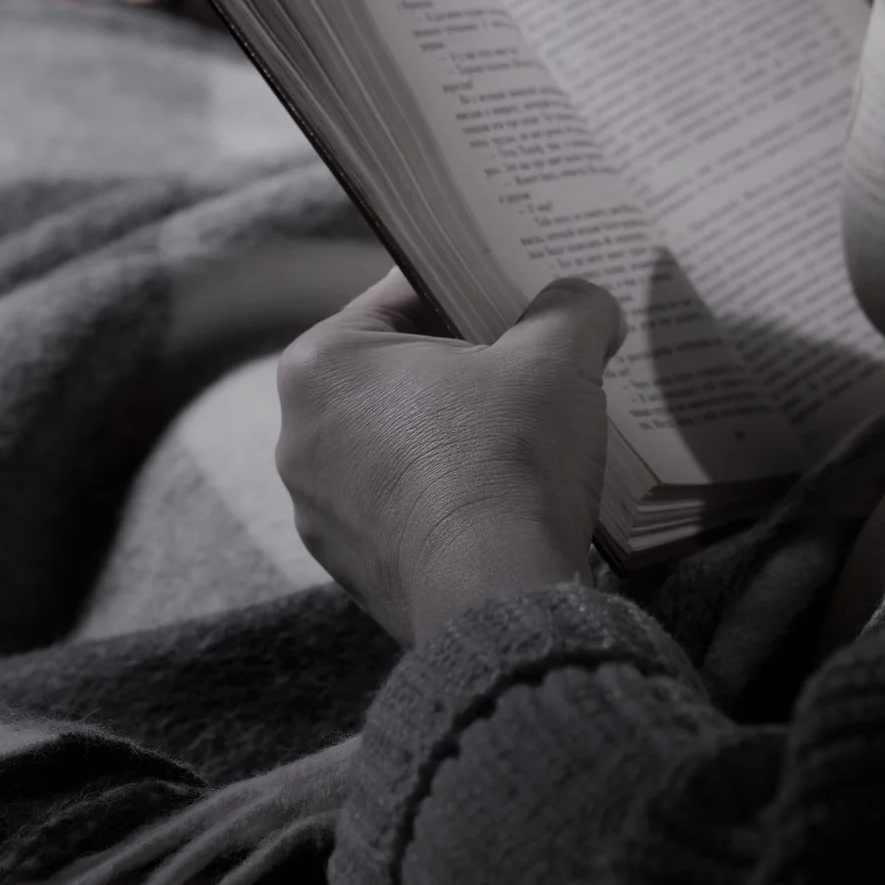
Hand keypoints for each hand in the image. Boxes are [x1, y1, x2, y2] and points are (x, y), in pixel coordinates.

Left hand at [275, 270, 626, 645]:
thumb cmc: (506, 461)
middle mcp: (298, 434)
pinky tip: (507, 498)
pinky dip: (449, 497)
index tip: (520, 290)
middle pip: (400, 372)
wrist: (496, 599)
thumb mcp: (555, 358)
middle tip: (533, 359)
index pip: (403, 295)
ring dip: (457, 436)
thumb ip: (570, 309)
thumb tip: (585, 300)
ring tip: (528, 434)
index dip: (472, 284)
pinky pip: (406, 508)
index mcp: (320, 363)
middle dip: (466, 365)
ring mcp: (320, 509)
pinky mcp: (352, 567)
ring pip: (402, 444)